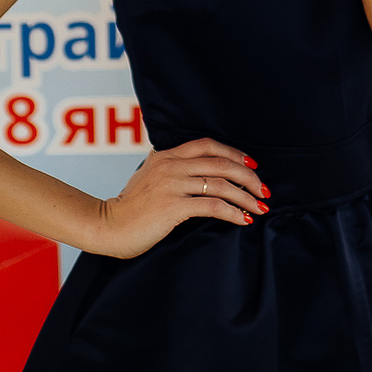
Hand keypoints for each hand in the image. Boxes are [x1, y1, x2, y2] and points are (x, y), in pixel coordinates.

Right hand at [85, 138, 269, 257]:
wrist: (108, 227)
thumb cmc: (129, 208)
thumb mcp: (147, 178)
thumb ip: (169, 170)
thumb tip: (198, 174)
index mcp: (165, 156)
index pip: (208, 145)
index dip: (235, 153)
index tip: (252, 167)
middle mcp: (170, 165)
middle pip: (221, 163)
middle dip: (249, 178)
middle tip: (264, 191)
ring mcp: (171, 184)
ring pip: (221, 184)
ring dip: (246, 197)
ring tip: (261, 208)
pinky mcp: (172, 206)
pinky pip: (212, 206)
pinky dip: (233, 212)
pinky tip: (244, 220)